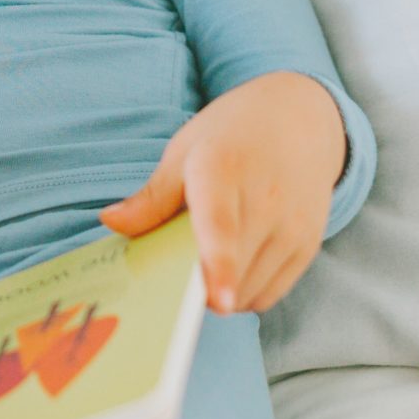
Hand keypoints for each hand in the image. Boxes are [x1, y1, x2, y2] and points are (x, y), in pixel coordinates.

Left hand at [101, 72, 346, 314]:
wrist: (301, 117)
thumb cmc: (231, 136)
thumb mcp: (184, 152)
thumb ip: (151, 197)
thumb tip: (110, 222)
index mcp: (223, 168)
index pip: (221, 226)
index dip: (219, 266)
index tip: (216, 301)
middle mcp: (266, 199)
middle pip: (232, 269)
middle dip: (197, 287)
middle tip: (174, 277)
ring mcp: (293, 224)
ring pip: (249, 290)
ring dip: (222, 295)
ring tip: (206, 266)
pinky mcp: (309, 243)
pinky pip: (270, 293)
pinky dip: (245, 294)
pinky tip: (233, 270)